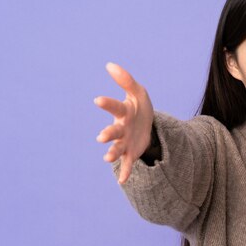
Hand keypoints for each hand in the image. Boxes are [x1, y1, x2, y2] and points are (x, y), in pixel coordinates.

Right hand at [94, 62, 154, 183]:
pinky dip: (124, 172)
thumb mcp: (138, 92)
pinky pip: (128, 163)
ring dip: (112, 153)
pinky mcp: (131, 153)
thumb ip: (126, 80)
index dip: (107, 103)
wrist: (147, 124)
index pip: (115, 107)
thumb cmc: (139, 107)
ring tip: (107, 159)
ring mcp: (125, 141)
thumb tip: (109, 64)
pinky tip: (121, 181)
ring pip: (117, 149)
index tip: (97, 100)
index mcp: (123, 112)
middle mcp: (121, 128)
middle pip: (113, 131)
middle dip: (107, 134)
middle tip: (101, 137)